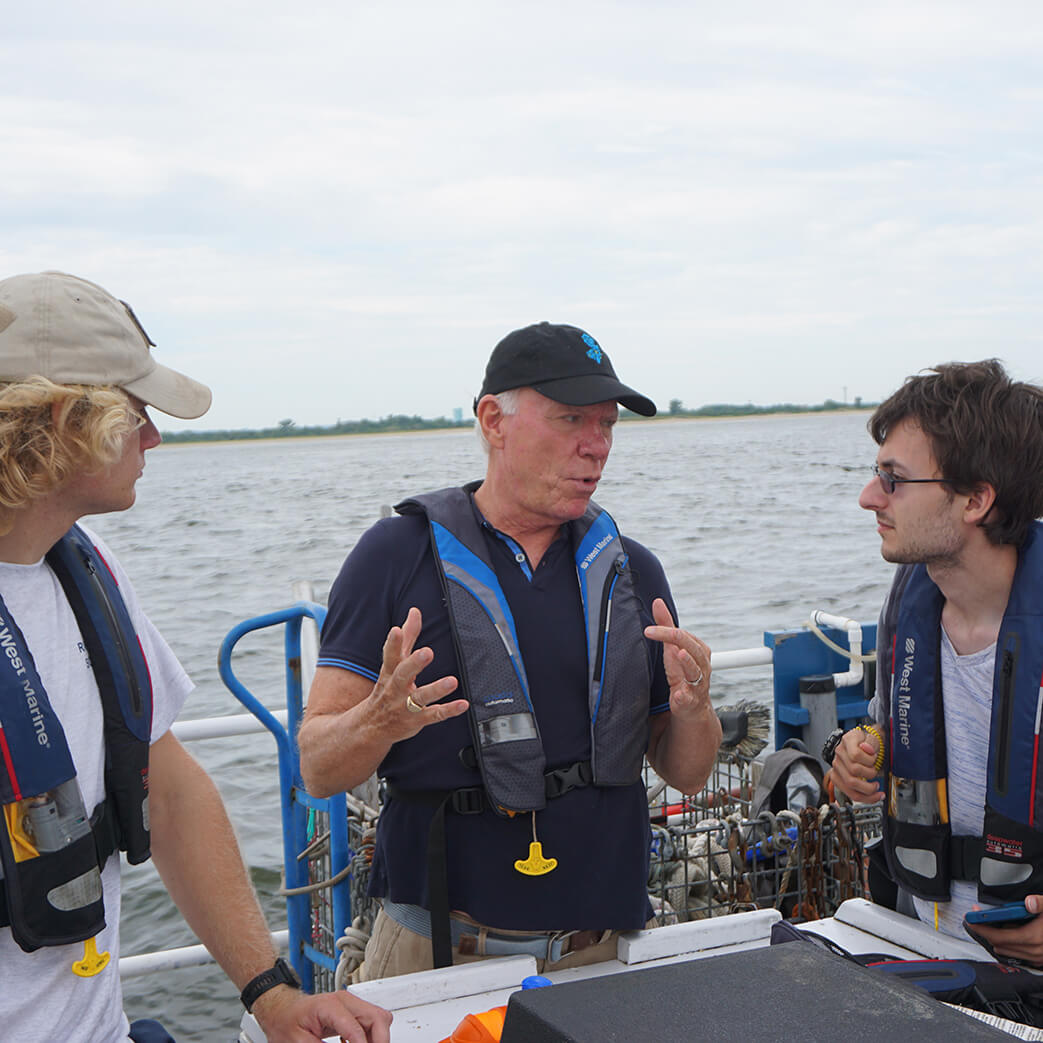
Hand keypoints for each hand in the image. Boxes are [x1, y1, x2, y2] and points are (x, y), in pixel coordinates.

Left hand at [252, 984, 391, 1041]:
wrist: (282, 1010)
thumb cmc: (286, 1022)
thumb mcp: (299, 1042)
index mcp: (330, 1006)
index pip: (357, 1028)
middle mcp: (345, 1001)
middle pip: (377, 1017)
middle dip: (380, 1040)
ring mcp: (350, 1004)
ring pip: (379, 1018)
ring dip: (378, 1038)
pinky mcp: (351, 1010)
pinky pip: (372, 1021)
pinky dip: (372, 1036)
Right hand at [370, 606, 467, 738]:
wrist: (370, 727)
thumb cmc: (387, 687)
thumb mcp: (393, 663)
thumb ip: (407, 637)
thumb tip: (415, 611)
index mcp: (390, 671)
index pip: (390, 655)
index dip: (392, 643)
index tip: (396, 630)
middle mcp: (396, 688)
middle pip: (403, 674)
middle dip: (414, 663)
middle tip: (427, 652)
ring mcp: (406, 705)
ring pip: (420, 697)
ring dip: (436, 689)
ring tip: (451, 681)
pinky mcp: (417, 719)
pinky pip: (434, 715)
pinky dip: (448, 710)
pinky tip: (462, 704)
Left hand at [643, 598, 712, 717]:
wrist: (693, 706)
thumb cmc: (683, 673)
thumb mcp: (673, 648)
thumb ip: (666, 626)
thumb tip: (657, 602)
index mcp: (699, 650)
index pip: (684, 636)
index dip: (665, 630)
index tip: (648, 630)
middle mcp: (701, 665)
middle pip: (693, 649)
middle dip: (675, 639)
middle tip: (655, 632)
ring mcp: (697, 683)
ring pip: (695, 671)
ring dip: (687, 663)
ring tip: (679, 654)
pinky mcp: (690, 701)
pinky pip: (688, 698)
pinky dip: (684, 696)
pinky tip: (677, 694)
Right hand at [830, 727, 883, 803]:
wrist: (863, 746)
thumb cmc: (868, 743)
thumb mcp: (872, 737)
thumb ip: (871, 742)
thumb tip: (867, 749)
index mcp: (847, 741)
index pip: (855, 755)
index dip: (869, 760)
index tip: (874, 759)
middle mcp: (839, 754)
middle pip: (853, 771)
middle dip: (870, 774)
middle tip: (876, 773)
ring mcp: (837, 767)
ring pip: (850, 784)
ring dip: (868, 789)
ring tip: (876, 787)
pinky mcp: (838, 778)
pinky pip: (849, 793)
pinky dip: (864, 798)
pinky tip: (873, 796)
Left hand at [966, 896, 1042, 966]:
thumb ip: (1041, 904)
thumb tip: (1029, 902)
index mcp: (1033, 938)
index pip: (999, 936)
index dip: (982, 927)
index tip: (970, 919)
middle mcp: (1034, 951)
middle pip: (1000, 944)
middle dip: (986, 931)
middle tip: (977, 918)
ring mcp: (1038, 958)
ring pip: (1008, 951)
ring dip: (997, 939)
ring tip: (990, 924)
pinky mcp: (1041, 960)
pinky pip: (1019, 955)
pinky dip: (1009, 945)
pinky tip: (1008, 933)